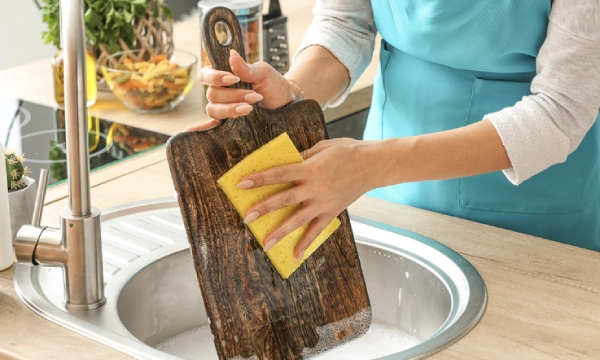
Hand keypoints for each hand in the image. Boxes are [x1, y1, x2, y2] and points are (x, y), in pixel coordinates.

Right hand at [188, 50, 297, 130]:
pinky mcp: (228, 123)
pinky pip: (210, 126)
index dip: (215, 77)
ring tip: (250, 108)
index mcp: (224, 76)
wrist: (285, 102)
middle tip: (253, 96)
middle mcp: (220, 92)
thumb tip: (231, 54)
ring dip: (231, 109)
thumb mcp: (263, 72)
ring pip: (213, 110)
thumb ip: (246, 67)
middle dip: (233, 95)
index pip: (205, 75)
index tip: (233, 79)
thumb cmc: (273, 84)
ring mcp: (223, 108)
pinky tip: (194, 131)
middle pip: (211, 95)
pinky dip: (201, 128)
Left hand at [237, 138, 378, 258]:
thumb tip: (287, 164)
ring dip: (280, 231)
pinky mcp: (332, 211)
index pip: (280, 174)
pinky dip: (306, 243)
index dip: (260, 179)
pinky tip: (295, 254)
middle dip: (263, 208)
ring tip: (266, 243)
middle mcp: (315, 187)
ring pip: (298, 219)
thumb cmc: (348, 151)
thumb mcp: (322, 147)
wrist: (374, 164)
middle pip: (284, 199)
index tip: (242, 184)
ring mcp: (323, 202)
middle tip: (246, 217)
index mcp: (310, 168)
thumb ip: (303, 157)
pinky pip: (317, 230)